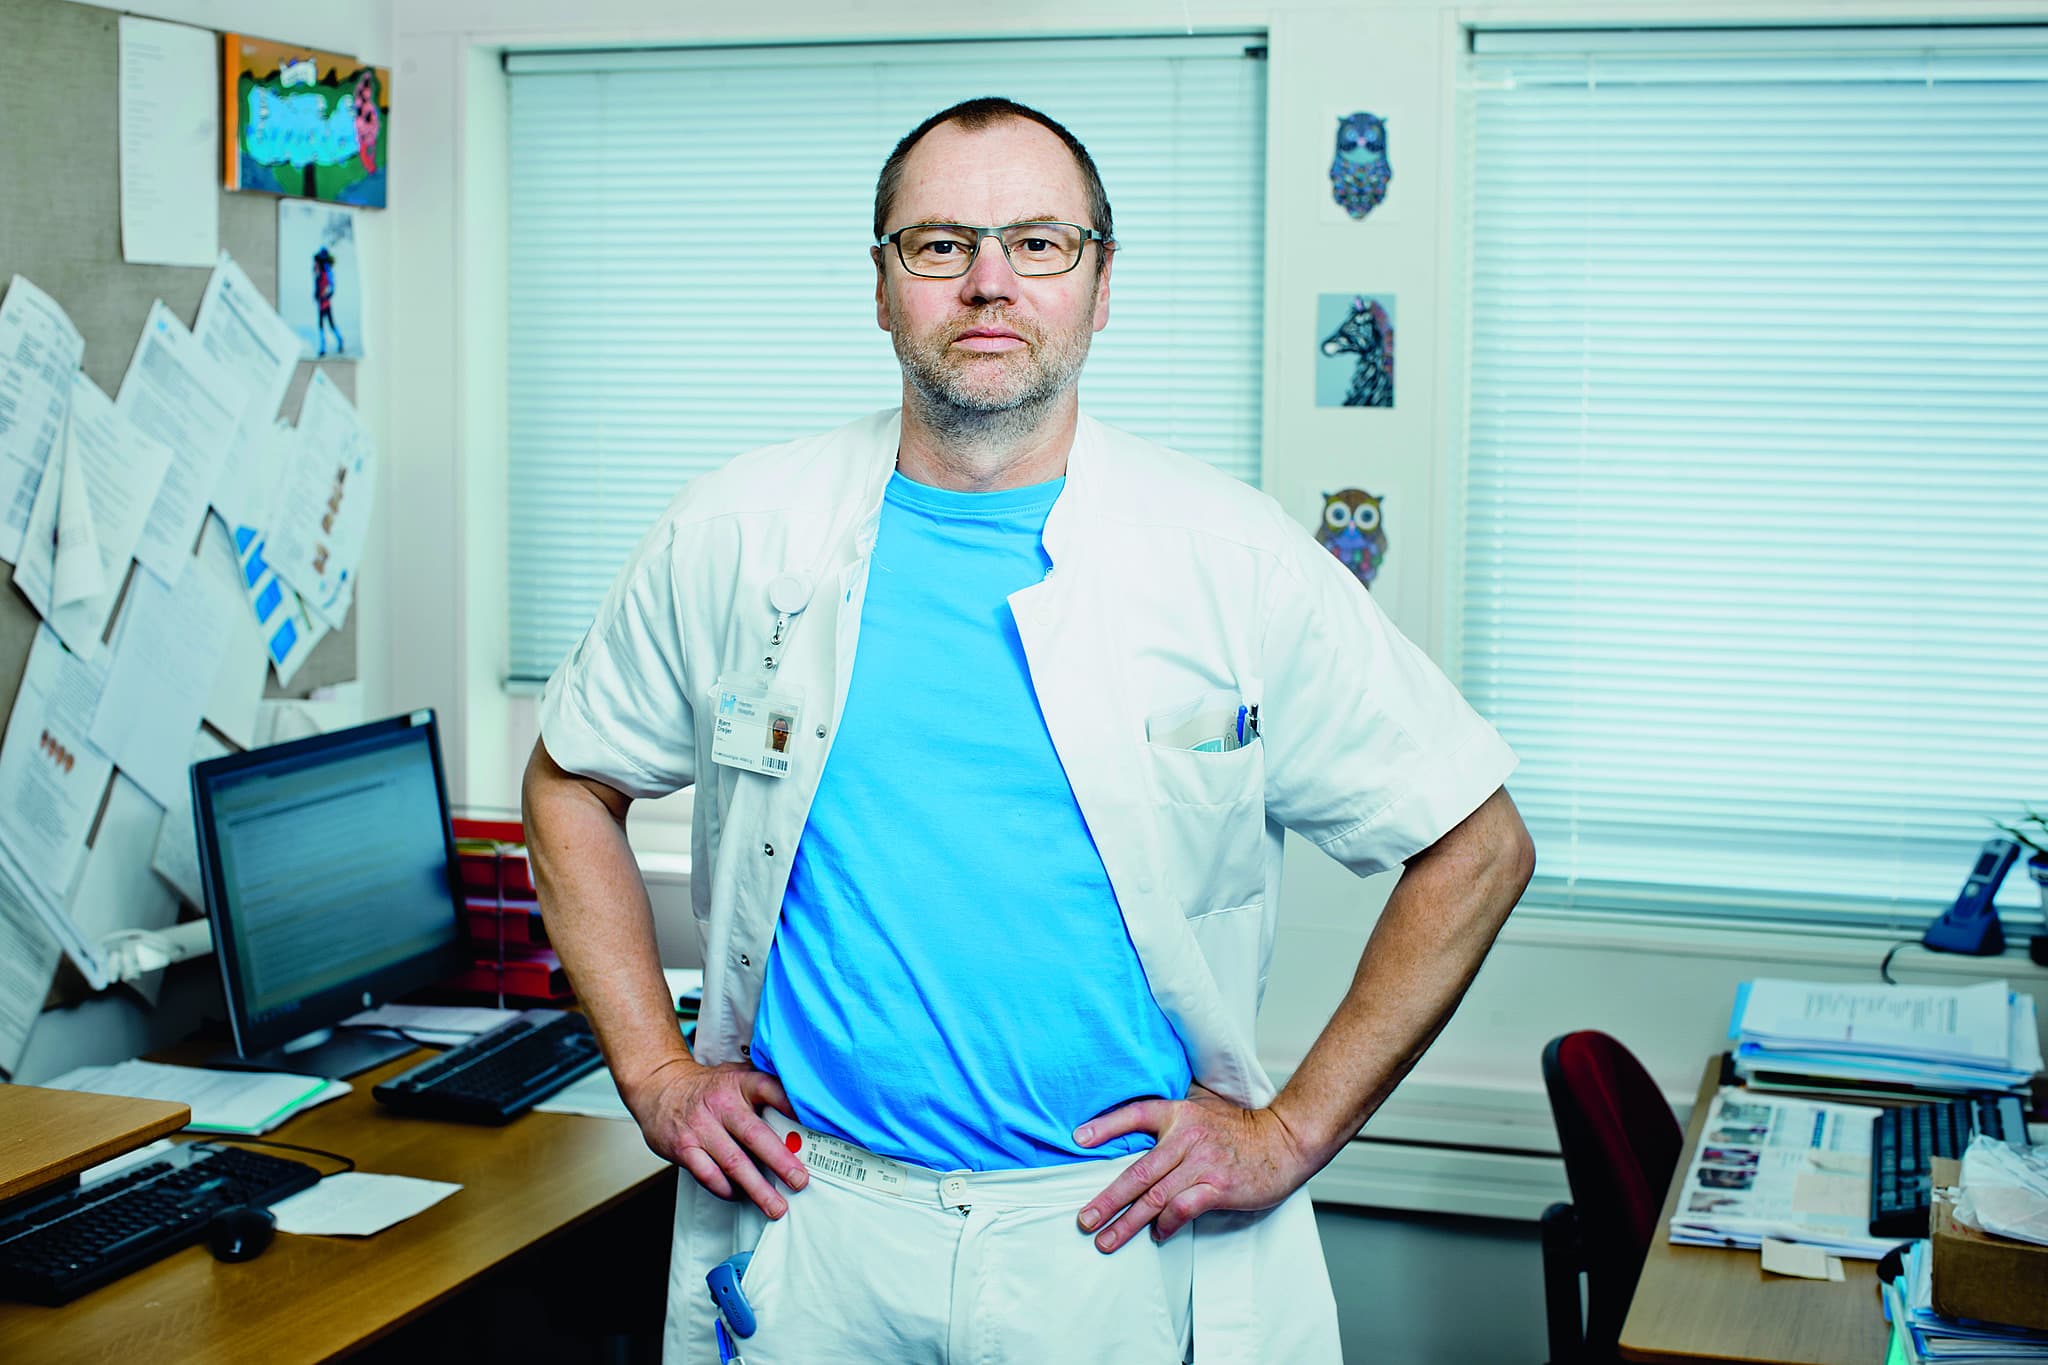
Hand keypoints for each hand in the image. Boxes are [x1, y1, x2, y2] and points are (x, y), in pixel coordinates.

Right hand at [623, 1056, 807, 1217]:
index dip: (792, 1104)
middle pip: (755, 1134)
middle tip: (799, 1181)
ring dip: (757, 1188)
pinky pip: (708, 1175)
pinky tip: (739, 1196)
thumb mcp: (738, 1075)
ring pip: (733, 1162)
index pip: (770, 1089)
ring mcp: (700, 1127)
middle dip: (781, 1161)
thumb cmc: (708, 1087)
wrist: (659, 1086)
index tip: (814, 1123)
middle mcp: (721, 1103)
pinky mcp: (683, 1148)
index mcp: (740, 1082)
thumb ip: (766, 1087)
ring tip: (775, 1206)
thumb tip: (807, 1109)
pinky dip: (726, 1189)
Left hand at [1073, 1084, 1311, 1252]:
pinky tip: (1156, 1235)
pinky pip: (1183, 1209)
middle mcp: (1187, 1136)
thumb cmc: (1241, 1130)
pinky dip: (1166, 1225)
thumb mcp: (1203, 1111)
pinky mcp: (1218, 1186)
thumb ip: (1173, 1120)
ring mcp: (1202, 1163)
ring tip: (1106, 1240)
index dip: (1105, 1126)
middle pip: (1137, 1170)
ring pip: (1154, 1197)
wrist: (1284, 1141)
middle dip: (1107, 1199)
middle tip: (1085, 1219)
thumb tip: (1138, 1137)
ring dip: (1127, 1223)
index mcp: (1179, 1114)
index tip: (1078, 1139)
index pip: (1135, 1114)